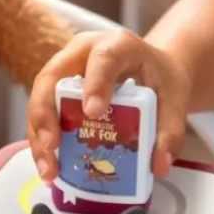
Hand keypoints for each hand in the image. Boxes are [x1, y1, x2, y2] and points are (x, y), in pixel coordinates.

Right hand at [27, 30, 191, 183]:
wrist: (152, 69)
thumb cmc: (160, 77)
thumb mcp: (175, 98)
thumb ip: (171, 130)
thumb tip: (159, 165)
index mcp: (117, 45)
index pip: (103, 58)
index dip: (95, 83)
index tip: (93, 112)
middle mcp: (82, 52)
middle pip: (52, 77)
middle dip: (46, 114)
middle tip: (52, 146)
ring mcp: (65, 69)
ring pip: (40, 97)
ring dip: (38, 135)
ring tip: (48, 168)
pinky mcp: (56, 88)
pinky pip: (42, 112)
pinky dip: (42, 140)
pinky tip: (49, 166)